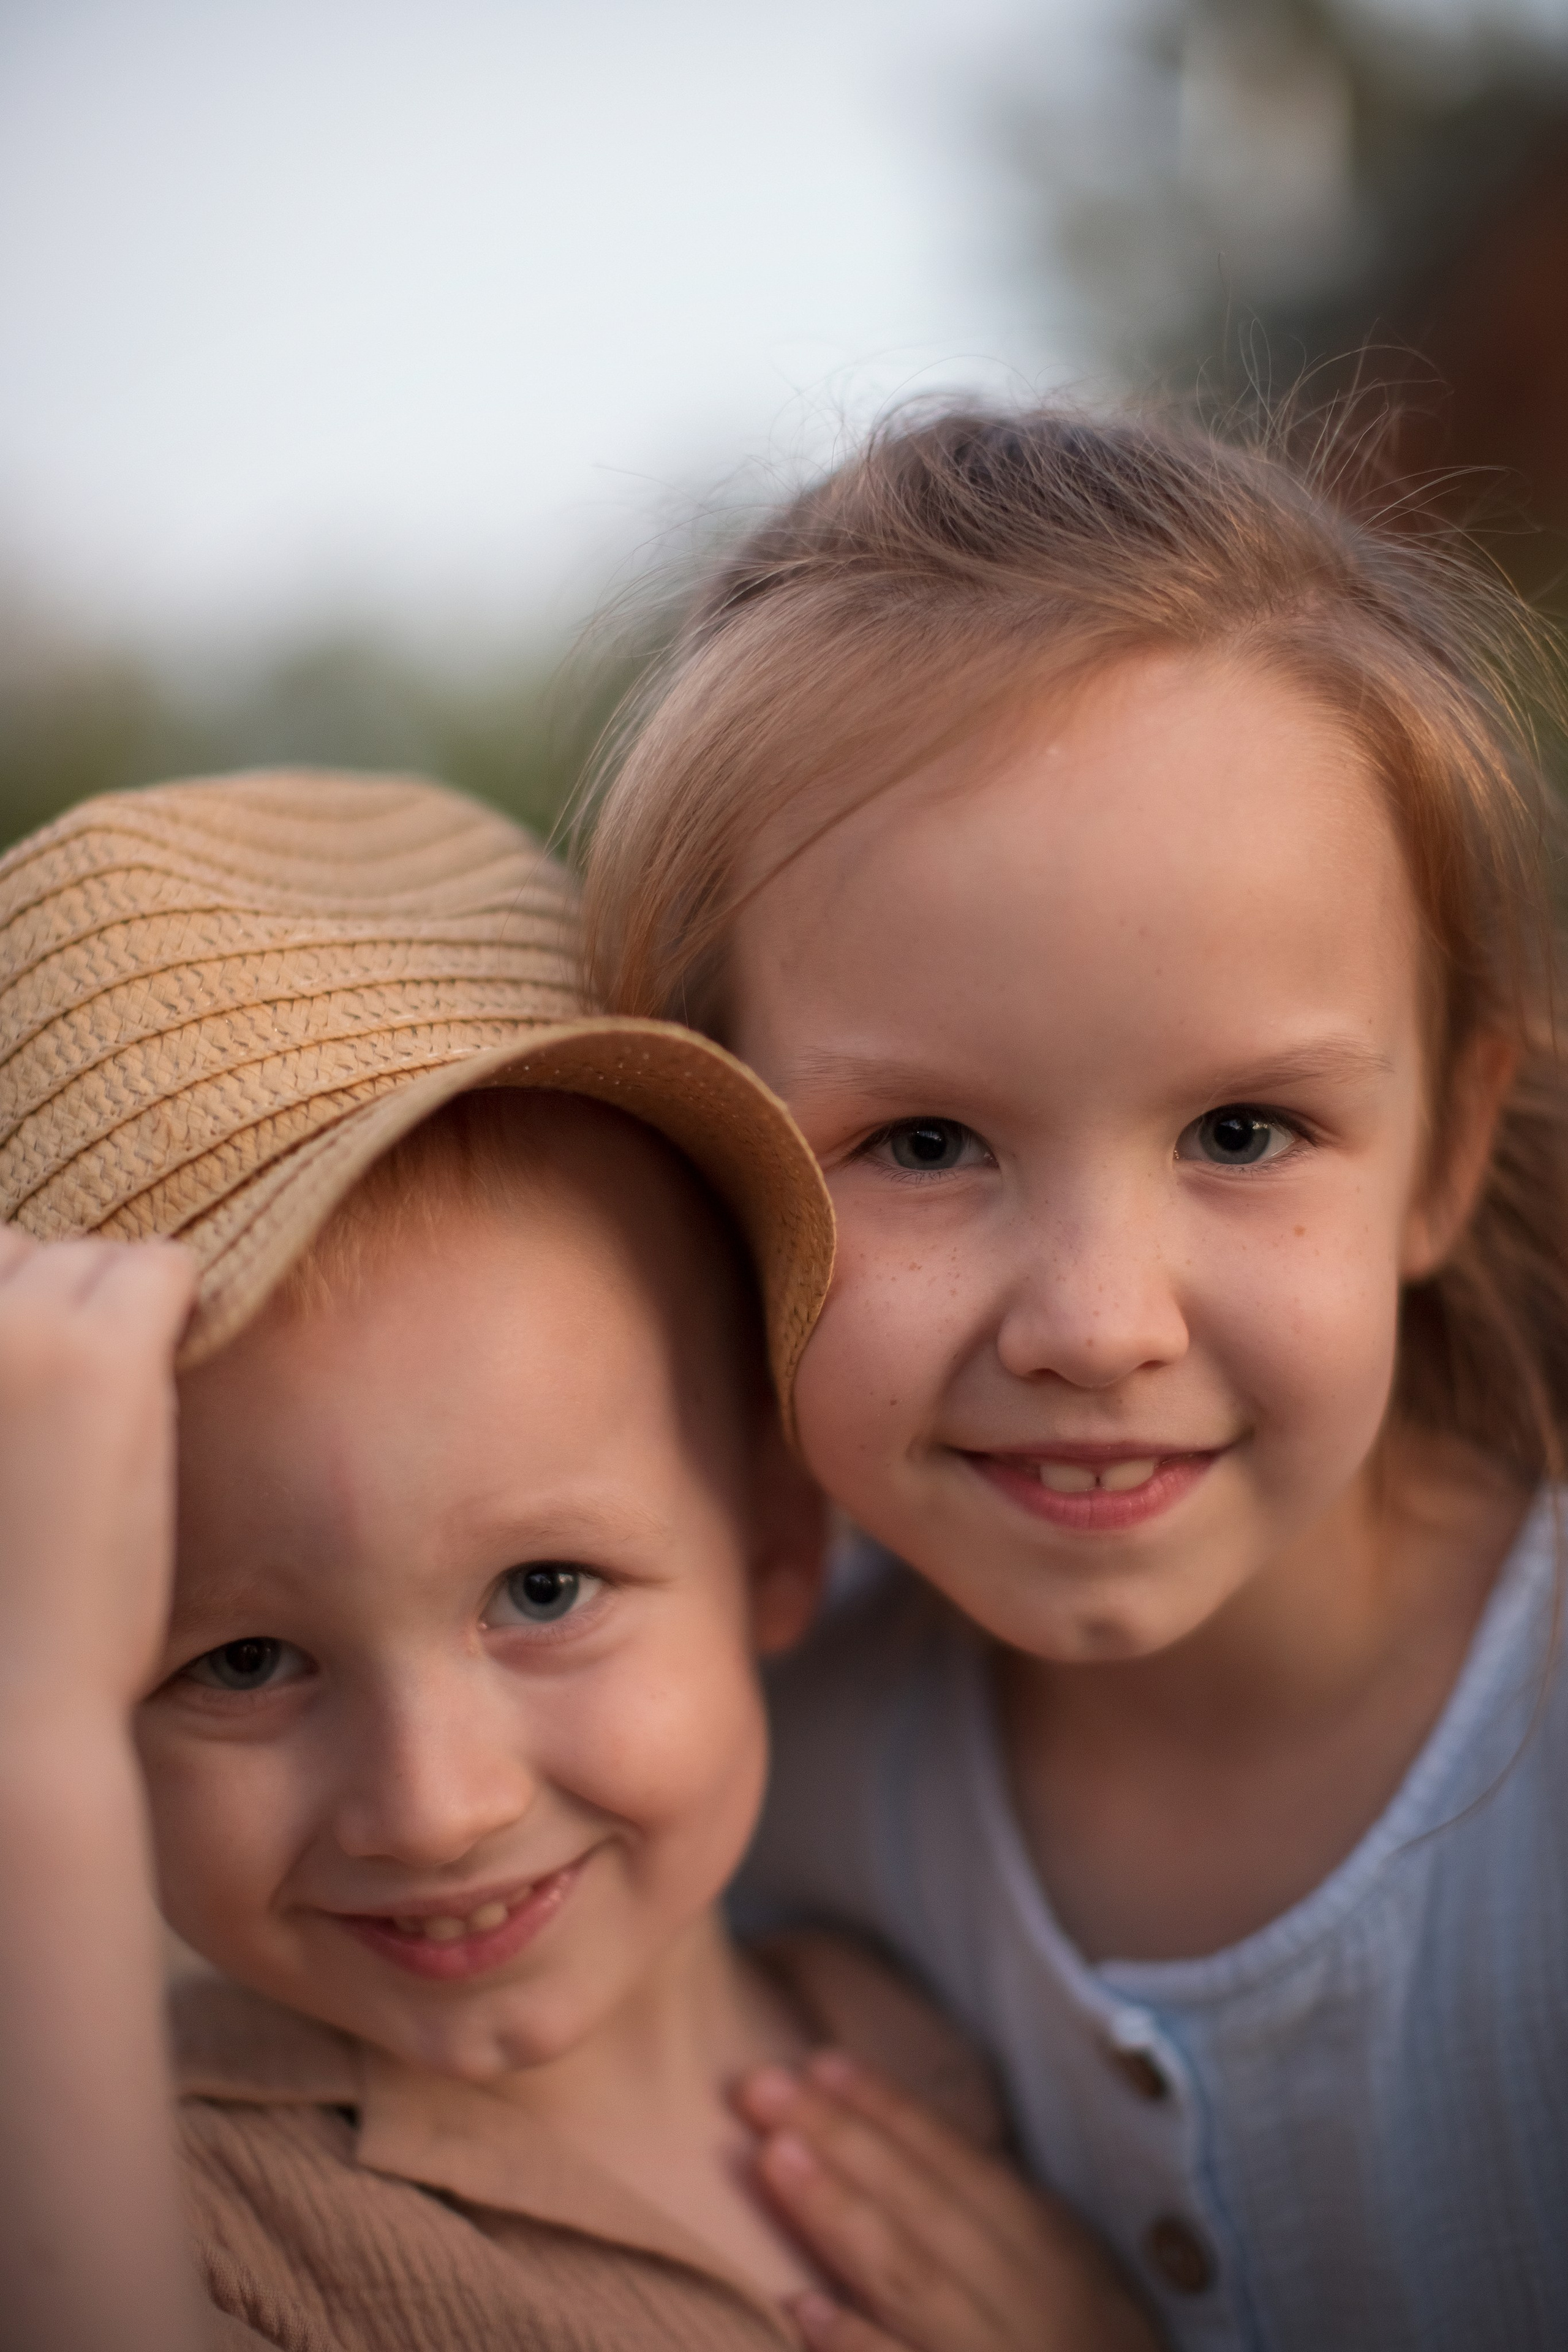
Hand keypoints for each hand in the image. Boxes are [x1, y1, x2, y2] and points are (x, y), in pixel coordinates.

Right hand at [0, 1227, 195, 1715]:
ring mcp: (17, 1326)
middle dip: (58, 1302)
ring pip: (95, 1255)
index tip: (34, 1386)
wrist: (8, 1693)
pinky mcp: (102, 1356)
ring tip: (111, 1413)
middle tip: (75, 1407)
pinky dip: (182, 1309)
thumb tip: (31, 1337)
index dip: (10, 1312)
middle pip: (24, 1247)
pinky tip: (163, 1386)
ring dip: (118, 1312)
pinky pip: (167, 1268)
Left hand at [738, 2051, 1161, 2351]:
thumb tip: (906, 2140)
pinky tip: (800, 2308)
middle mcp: (1020, 2294)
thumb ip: (1001, 2211)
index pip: (956, 2161)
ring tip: (772, 2157)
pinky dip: (857, 2342)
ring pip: (907, 2278)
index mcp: (1043, 2244)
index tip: (820, 2062)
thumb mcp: (1071, 2269)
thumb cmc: (1091, 2347)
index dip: (889, 2110)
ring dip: (838, 2215)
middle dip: (842, 2139)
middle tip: (763, 2088)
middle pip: (920, 2205)